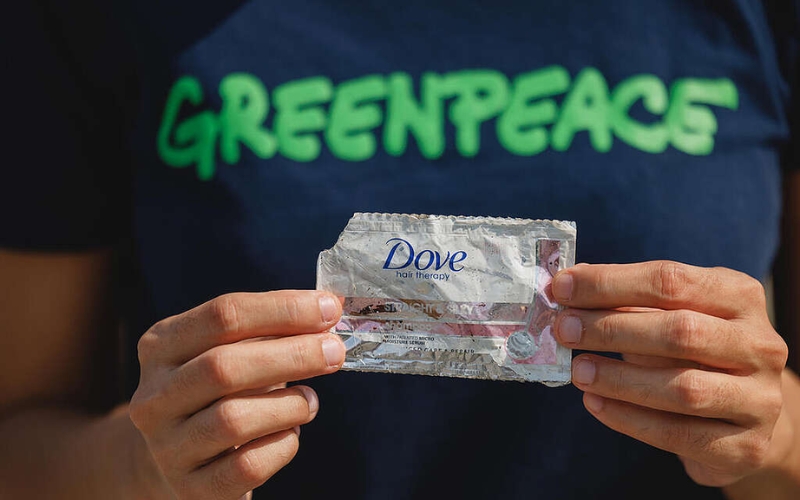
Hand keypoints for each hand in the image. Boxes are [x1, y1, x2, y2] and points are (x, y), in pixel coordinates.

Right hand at [129, 291, 344, 498]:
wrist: (180, 459)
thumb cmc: (220, 391)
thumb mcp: (231, 350)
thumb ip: (271, 329)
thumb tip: (326, 310)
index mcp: (161, 346)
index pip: (223, 315)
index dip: (282, 309)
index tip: (328, 309)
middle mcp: (154, 396)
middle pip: (223, 366)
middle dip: (292, 354)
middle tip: (335, 351)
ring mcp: (167, 447)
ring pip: (233, 420)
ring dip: (288, 405)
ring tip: (310, 401)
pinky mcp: (191, 489)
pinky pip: (247, 467)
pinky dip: (282, 445)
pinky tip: (291, 434)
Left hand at [551, 262, 788, 485]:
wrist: (743, 417)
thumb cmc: (692, 354)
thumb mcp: (667, 316)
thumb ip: (623, 301)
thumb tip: (567, 286)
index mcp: (739, 296)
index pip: (670, 280)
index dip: (610, 282)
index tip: (562, 287)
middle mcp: (760, 344)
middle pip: (681, 331)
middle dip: (611, 329)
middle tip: (564, 330)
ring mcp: (761, 399)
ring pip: (684, 389)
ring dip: (619, 379)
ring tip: (577, 372)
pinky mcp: (747, 447)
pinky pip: (679, 434)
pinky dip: (629, 419)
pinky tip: (595, 403)